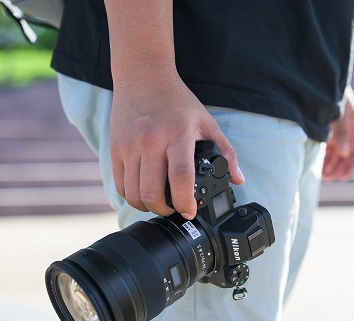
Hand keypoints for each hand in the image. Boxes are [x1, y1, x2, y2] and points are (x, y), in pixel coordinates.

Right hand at [109, 66, 243, 218]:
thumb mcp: (206, 122)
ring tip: (158, 204)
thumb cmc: (177, 100)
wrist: (142, 75)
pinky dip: (130, 196)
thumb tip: (238, 178)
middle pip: (152, 191)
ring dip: (146, 206)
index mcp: (178, 135)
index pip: (181, 176)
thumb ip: (226, 151)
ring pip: (133, 192)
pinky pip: (119, 184)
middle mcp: (151, 141)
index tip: (190, 212)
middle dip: (164, 210)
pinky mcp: (115, 148)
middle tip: (174, 210)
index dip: (185, 201)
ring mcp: (129, 145)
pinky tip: (142, 194)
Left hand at [322, 86, 353, 180]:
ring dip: (329, 166)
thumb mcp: (336, 109)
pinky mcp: (323, 128)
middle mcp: (345, 129)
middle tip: (325, 178)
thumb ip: (341, 130)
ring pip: (334, 154)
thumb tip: (343, 152)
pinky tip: (315, 166)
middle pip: (345, 156)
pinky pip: (325, 148)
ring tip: (320, 175)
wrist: (313, 74)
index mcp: (352, 124)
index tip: (342, 178)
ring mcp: (334, 129)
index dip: (350, 166)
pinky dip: (322, 158)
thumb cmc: (326, 89)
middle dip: (337, 169)